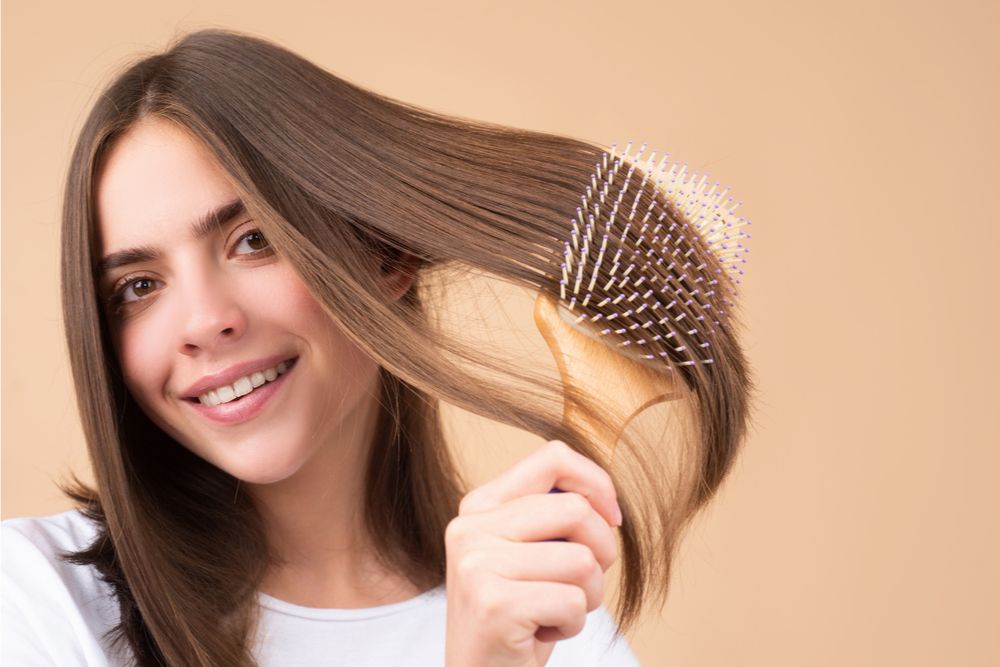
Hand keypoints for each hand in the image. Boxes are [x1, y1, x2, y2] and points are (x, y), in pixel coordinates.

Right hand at [444, 440, 622, 666]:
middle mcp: (470, 528)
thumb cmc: (518, 615)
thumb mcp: (526, 551)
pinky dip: (572, 625)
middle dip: (601, 553)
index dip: (596, 483)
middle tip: (581, 584)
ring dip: (586, 597)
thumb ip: (551, 514)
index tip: (610, 518)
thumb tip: (603, 495)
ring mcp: (477, 565)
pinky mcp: (494, 605)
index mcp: (479, 506)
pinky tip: (541, 633)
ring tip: (555, 612)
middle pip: (577, 510)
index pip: (552, 458)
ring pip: (582, 560)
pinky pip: (572, 601)